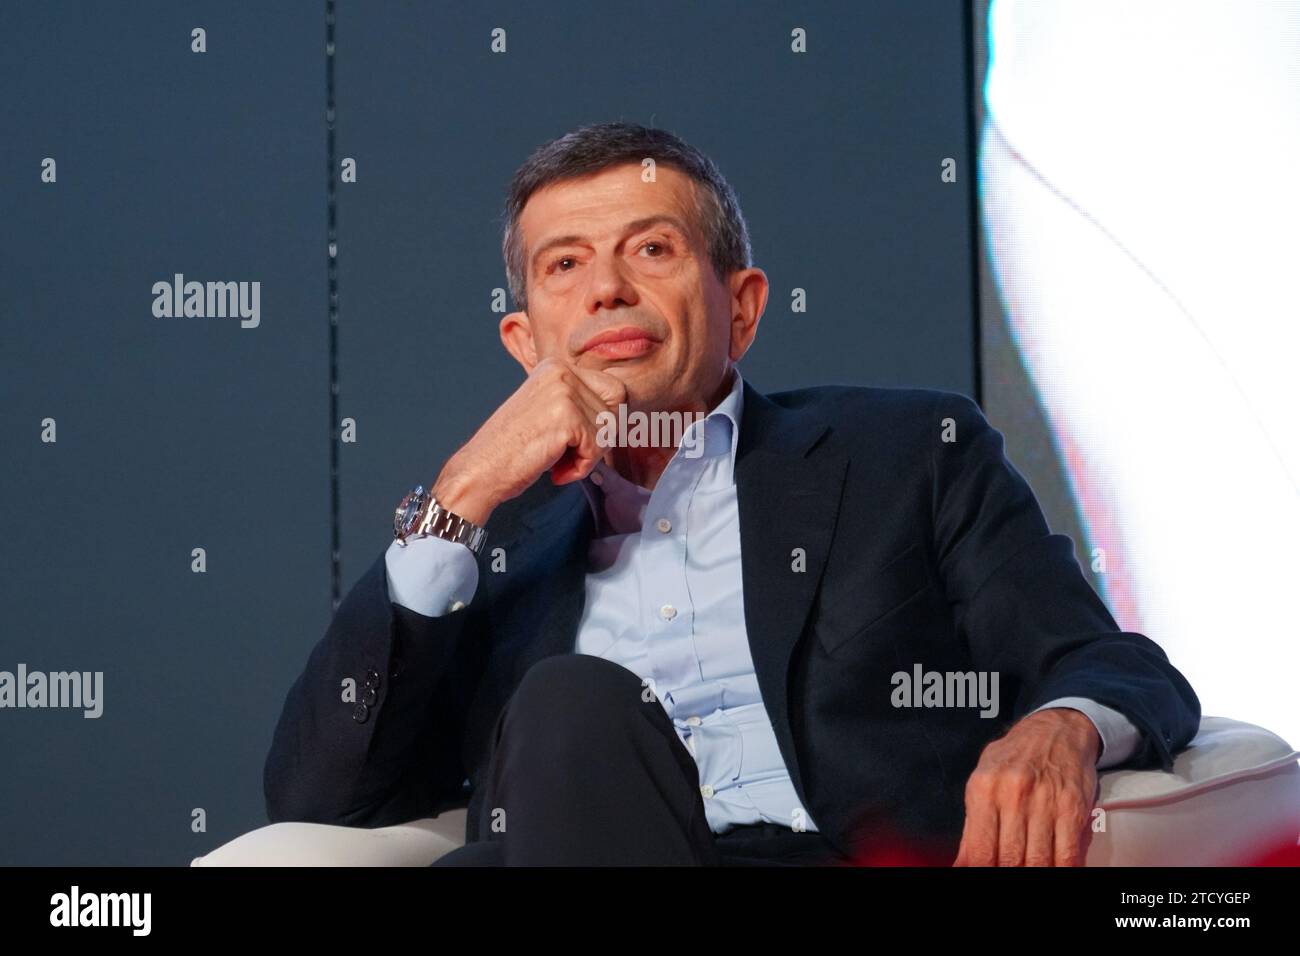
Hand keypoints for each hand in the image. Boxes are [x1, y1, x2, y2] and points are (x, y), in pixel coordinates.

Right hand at [430, 357, 627, 525]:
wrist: (481, 469)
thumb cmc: (512, 448)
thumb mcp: (548, 409)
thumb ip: (578, 401)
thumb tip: (621, 408)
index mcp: (556, 366)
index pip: (614, 390)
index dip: (603, 422)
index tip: (578, 440)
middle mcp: (561, 372)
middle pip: (615, 410)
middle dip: (597, 438)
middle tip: (567, 452)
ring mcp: (565, 392)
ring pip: (608, 431)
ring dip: (587, 456)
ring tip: (556, 460)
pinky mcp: (567, 418)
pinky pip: (596, 449)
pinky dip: (580, 468)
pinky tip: (555, 470)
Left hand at [952, 707, 1100, 865]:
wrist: (1056, 730)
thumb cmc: (1015, 758)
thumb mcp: (983, 780)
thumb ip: (974, 823)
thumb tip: (963, 863)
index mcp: (984, 789)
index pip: (979, 850)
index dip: (981, 870)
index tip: (984, 876)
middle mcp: (1013, 795)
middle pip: (1009, 859)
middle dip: (1008, 872)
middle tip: (1009, 871)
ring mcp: (1045, 802)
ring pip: (1038, 861)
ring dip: (1034, 871)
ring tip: (1030, 869)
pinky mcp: (1073, 809)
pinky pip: (1067, 854)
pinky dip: (1062, 869)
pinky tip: (1055, 870)